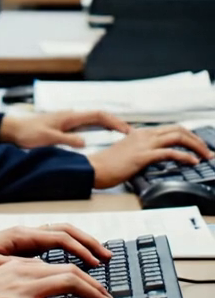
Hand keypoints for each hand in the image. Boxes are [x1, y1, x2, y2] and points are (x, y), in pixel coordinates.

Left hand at [0, 109, 131, 149]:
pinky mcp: (66, 126)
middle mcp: (72, 116)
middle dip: (117, 123)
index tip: (127, 130)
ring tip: (122, 136)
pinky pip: (87, 126)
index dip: (115, 121)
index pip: (99, 115)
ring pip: (95, 121)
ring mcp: (69, 121)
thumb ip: (67, 140)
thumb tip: (84, 143)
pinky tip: (103, 139)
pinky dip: (99, 130)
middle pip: (100, 116)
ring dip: (109, 126)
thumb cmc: (29, 133)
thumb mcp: (49, 139)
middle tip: (131, 134)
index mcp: (70, 117)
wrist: (15, 130)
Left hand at [0, 223, 111, 278]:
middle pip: (67, 231)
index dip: (80, 250)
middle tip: (107, 258)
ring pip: (63, 235)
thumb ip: (18, 267)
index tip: (95, 264)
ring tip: (100, 257)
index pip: (60, 238)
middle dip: (89, 243)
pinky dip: (72, 248)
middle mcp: (28, 233)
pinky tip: (80, 260)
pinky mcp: (27, 246)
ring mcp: (29, 238)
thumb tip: (43, 269)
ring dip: (83, 244)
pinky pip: (56, 243)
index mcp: (22, 236)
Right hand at [0, 256, 113, 297]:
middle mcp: (23, 272)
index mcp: (17, 265)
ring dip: (93, 292)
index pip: (56, 263)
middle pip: (69, 269)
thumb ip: (16, 285)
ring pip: (68, 281)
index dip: (80, 272)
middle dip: (94, 281)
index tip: (93, 283)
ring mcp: (22, 289)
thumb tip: (34, 297)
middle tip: (107, 294)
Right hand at [87, 124, 211, 187]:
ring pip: (177, 137)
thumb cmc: (106, 164)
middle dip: (196, 139)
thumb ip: (140, 151)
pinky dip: (185, 156)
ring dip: (195, 145)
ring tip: (205, 155)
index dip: (187, 135)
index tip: (196, 145)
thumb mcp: (126, 153)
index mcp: (140, 133)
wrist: (93, 168)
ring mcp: (144, 144)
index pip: (169, 129)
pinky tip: (193, 161)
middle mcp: (144, 135)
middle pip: (178, 129)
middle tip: (206, 150)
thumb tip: (153, 157)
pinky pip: (170, 153)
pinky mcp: (143, 156)